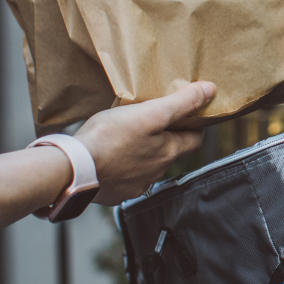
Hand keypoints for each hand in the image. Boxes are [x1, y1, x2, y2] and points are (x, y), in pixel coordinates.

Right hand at [73, 81, 215, 204]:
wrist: (73, 169)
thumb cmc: (109, 138)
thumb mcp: (149, 113)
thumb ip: (180, 103)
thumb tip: (210, 91)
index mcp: (168, 153)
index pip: (195, 140)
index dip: (195, 126)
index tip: (191, 114)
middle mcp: (156, 173)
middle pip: (170, 152)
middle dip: (167, 136)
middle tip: (157, 120)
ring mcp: (134, 185)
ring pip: (147, 165)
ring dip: (144, 152)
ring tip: (130, 135)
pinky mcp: (114, 192)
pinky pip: (125, 177)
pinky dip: (124, 166)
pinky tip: (112, 155)